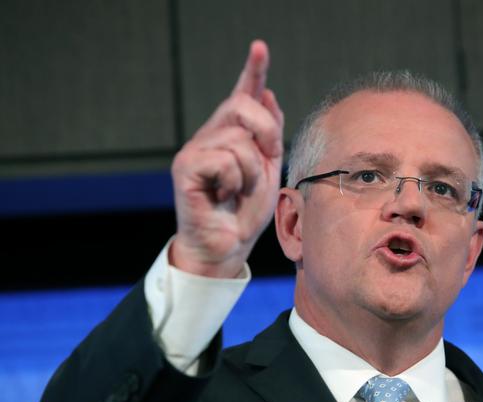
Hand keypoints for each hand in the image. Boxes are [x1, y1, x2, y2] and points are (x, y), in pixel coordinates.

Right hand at [170, 40, 283, 277]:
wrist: (227, 245)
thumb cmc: (244, 210)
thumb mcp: (268, 169)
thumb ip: (270, 134)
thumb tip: (269, 93)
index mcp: (230, 135)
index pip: (241, 95)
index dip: (252, 71)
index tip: (260, 47)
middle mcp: (209, 136)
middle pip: (243, 106)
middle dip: (266, 134)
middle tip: (264, 162)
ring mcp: (194, 150)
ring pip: (239, 140)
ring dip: (252, 172)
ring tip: (238, 190)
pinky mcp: (185, 168)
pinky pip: (225, 159)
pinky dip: (235, 181)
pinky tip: (223, 194)